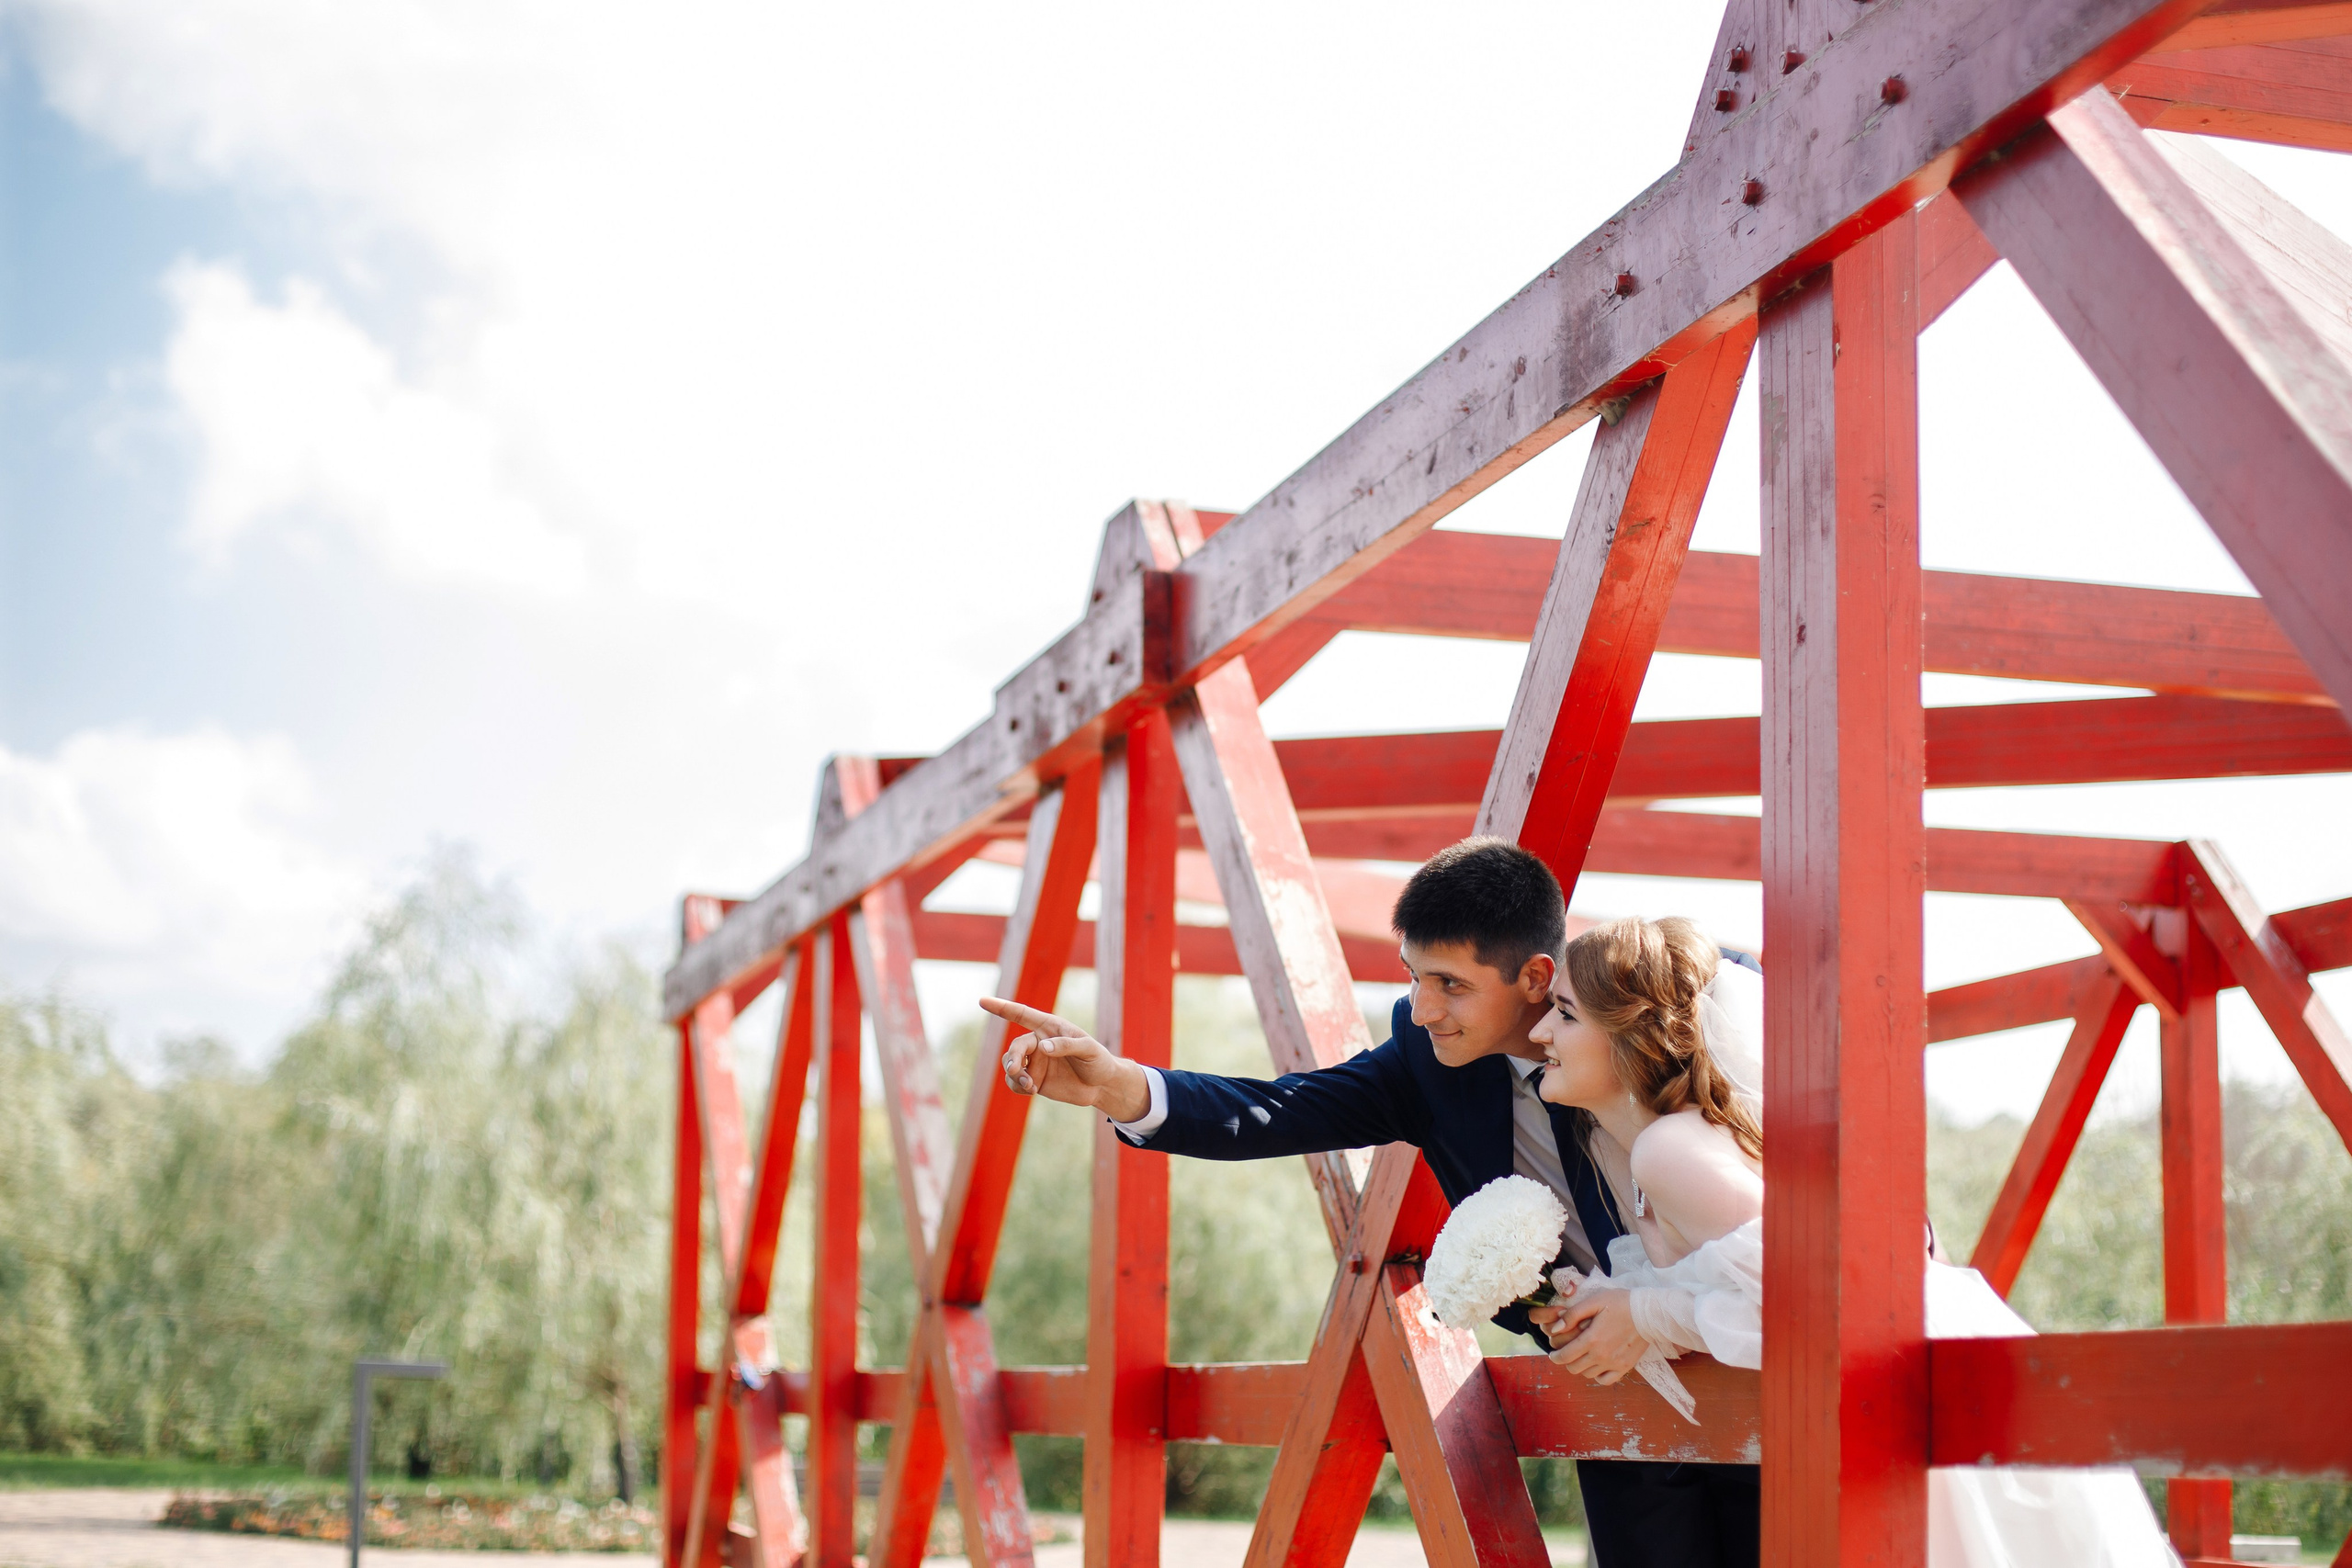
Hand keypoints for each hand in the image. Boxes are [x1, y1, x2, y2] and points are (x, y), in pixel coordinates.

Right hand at [980, 997, 1152, 1121]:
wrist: (1102, 1086)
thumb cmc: (1099, 1061)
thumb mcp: (1089, 1050)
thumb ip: (1067, 1045)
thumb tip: (1042, 1047)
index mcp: (1051, 1028)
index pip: (1022, 1015)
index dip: (1002, 1008)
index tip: (982, 1001)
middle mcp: (1039, 1042)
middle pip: (1016, 1047)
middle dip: (1013, 1058)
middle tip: (1016, 1071)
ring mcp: (1035, 1062)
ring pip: (1010, 1065)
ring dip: (1015, 1075)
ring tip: (1030, 1086)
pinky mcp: (1034, 1080)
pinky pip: (1015, 1081)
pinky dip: (1017, 1086)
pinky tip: (1031, 1090)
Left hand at [1544, 1290, 1650, 1384]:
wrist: (1648, 1313)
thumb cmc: (1620, 1303)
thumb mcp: (1594, 1301)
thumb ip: (1573, 1315)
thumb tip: (1555, 1328)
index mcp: (1591, 1339)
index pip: (1565, 1356)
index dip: (1555, 1356)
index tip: (1553, 1353)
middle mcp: (1601, 1355)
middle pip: (1574, 1368)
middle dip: (1566, 1361)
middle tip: (1568, 1352)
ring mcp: (1613, 1363)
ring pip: (1587, 1374)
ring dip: (1581, 1367)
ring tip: (1582, 1356)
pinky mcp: (1624, 1367)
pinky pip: (1605, 1380)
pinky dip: (1597, 1376)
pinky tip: (1596, 1365)